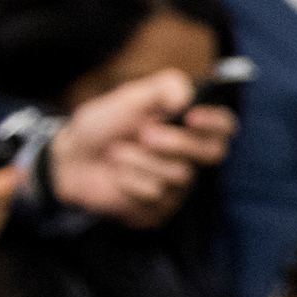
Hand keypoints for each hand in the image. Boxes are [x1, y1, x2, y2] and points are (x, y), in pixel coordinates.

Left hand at [50, 70, 233, 230]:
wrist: (72, 159)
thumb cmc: (104, 125)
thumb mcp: (130, 97)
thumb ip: (162, 88)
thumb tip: (188, 96)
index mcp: (189, 125)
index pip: (225, 126)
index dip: (215, 122)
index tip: (189, 116)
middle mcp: (191, 155)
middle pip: (212, 153)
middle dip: (177, 143)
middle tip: (144, 134)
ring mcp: (178, 185)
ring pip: (180, 175)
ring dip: (141, 161)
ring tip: (118, 153)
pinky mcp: (161, 208)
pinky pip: (157, 196)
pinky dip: (130, 181)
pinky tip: (117, 175)